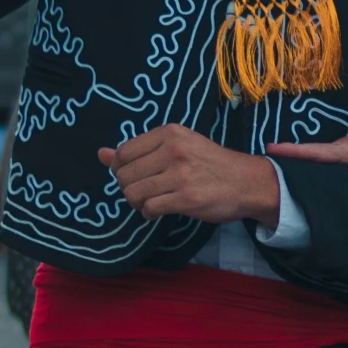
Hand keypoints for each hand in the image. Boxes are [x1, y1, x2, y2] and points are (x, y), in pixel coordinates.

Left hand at [98, 126, 280, 225]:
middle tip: (144, 192)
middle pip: (125, 175)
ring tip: (150, 202)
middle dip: (129, 188)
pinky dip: (148, 213)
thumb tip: (101, 155)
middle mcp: (173, 150)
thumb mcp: (177, 147)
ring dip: (138, 203)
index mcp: (169, 133)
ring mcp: (180, 175)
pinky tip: (157, 211)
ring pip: (134, 193)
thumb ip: (139, 150)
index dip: (121, 169)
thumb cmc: (211, 164)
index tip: (135, 176)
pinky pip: (150, 208)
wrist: (247, 181)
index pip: (124, 152)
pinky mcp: (187, 198)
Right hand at [271, 125, 347, 213]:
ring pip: (314, 170)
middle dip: (285, 167)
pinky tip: (305, 197)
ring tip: (275, 189)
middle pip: (307, 162)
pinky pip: (323, 175)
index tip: (270, 150)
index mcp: (345, 153)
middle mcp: (337, 155)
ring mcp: (338, 161)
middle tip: (262, 176)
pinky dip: (313, 182)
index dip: (292, 152)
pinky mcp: (341, 168)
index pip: (314, 152)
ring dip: (298, 176)